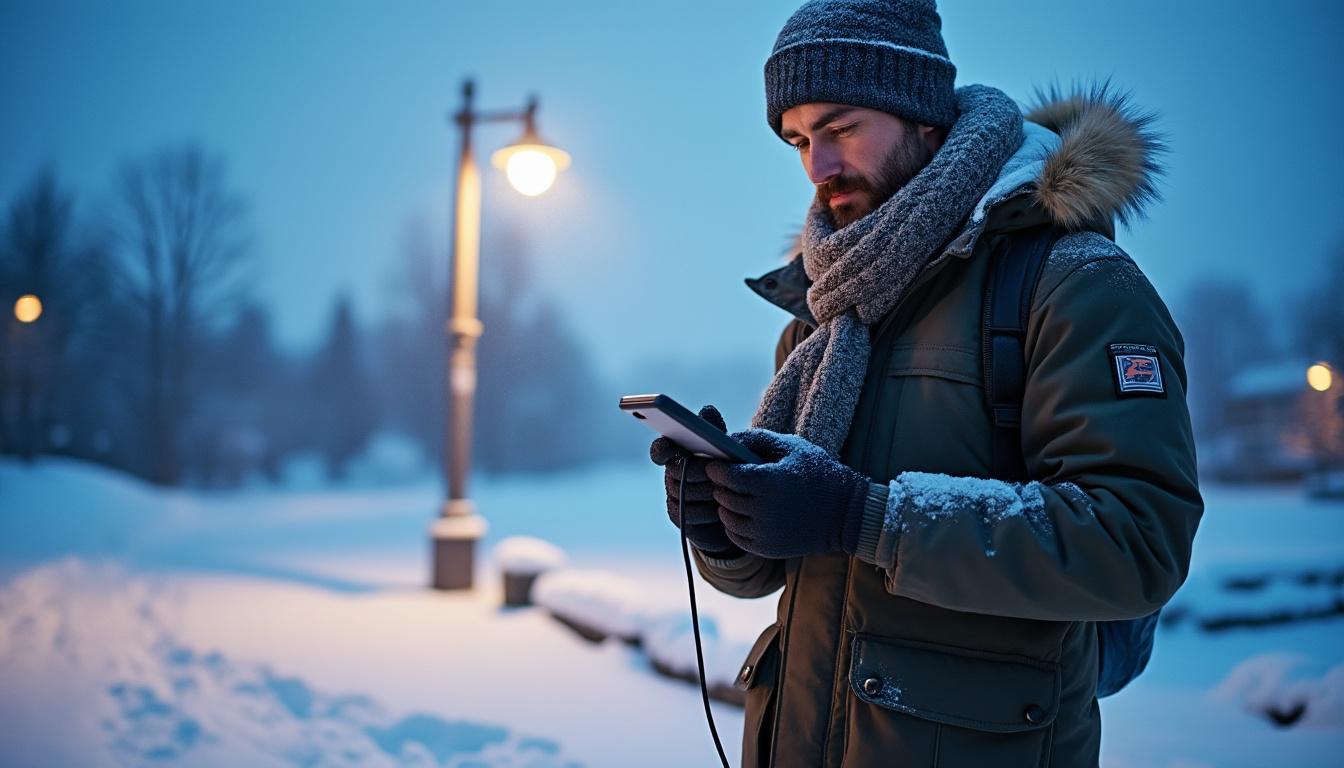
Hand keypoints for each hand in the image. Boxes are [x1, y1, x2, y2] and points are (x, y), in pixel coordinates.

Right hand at [649, 405, 742, 557]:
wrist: (741, 509)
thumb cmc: (731, 473)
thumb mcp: (727, 449)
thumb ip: (715, 430)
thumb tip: (707, 410)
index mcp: (678, 453)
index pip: (661, 449)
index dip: (662, 449)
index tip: (672, 449)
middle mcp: (671, 474)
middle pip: (675, 471)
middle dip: (696, 471)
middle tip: (714, 472)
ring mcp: (674, 496)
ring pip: (683, 493)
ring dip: (706, 492)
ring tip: (723, 490)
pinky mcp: (680, 518)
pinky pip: (689, 514)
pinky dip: (707, 512)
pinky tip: (720, 510)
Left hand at [705, 429, 870, 558]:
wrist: (847, 513)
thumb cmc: (818, 473)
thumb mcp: (791, 447)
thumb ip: (756, 439)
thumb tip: (726, 440)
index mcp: (769, 482)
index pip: (724, 475)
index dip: (717, 468)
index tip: (717, 464)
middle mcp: (764, 510)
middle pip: (722, 496)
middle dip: (722, 486)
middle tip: (729, 479)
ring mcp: (765, 533)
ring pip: (726, 518)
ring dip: (727, 506)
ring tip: (740, 495)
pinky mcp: (767, 549)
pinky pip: (735, 536)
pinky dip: (735, 524)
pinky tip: (748, 513)